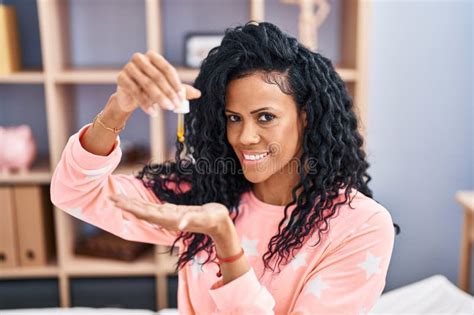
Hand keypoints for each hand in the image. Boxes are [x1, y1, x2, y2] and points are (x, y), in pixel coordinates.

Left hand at [109, 194, 230, 237]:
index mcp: (170, 219)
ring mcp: (168, 216)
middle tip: (110, 197)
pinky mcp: (173, 213)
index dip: (131, 207)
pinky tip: (136, 203)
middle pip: (141, 211)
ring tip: (118, 199)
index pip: (146, 212)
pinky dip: (142, 205)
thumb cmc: (214, 219)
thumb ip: (192, 219)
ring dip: (131, 204)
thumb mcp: (205, 217)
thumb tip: (179, 222)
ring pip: (146, 210)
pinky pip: (153, 209)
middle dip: (126, 205)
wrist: (220, 225)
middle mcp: (166, 219)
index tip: (117, 201)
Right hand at [115, 50, 201, 115]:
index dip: (176, 84)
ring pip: (147, 84)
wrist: (130, 98)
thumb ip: (182, 90)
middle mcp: (140, 58)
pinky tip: (153, 112)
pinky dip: (145, 103)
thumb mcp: (167, 89)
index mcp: (153, 56)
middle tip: (176, 105)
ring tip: (167, 109)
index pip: (167, 69)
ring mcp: (129, 67)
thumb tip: (199, 94)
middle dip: (168, 92)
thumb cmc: (150, 90)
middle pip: (158, 76)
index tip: (182, 98)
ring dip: (159, 98)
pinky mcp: (121, 78)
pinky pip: (135, 91)